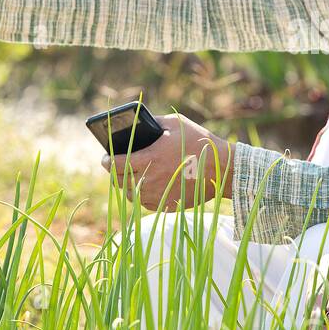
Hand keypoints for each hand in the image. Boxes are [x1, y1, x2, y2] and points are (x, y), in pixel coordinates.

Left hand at [100, 113, 234, 210]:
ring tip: (135, 176)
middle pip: (118, 181)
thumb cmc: (199, 142)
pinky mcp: (167, 206)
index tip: (106, 158)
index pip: (114, 164)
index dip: (106, 161)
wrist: (222, 168)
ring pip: (131, 195)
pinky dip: (144, 196)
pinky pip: (146, 203)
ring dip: (129, 185)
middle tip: (119, 166)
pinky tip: (151, 186)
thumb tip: (135, 123)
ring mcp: (158, 196)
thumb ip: (153, 123)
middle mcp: (150, 180)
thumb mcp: (176, 124)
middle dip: (115, 173)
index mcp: (150, 159)